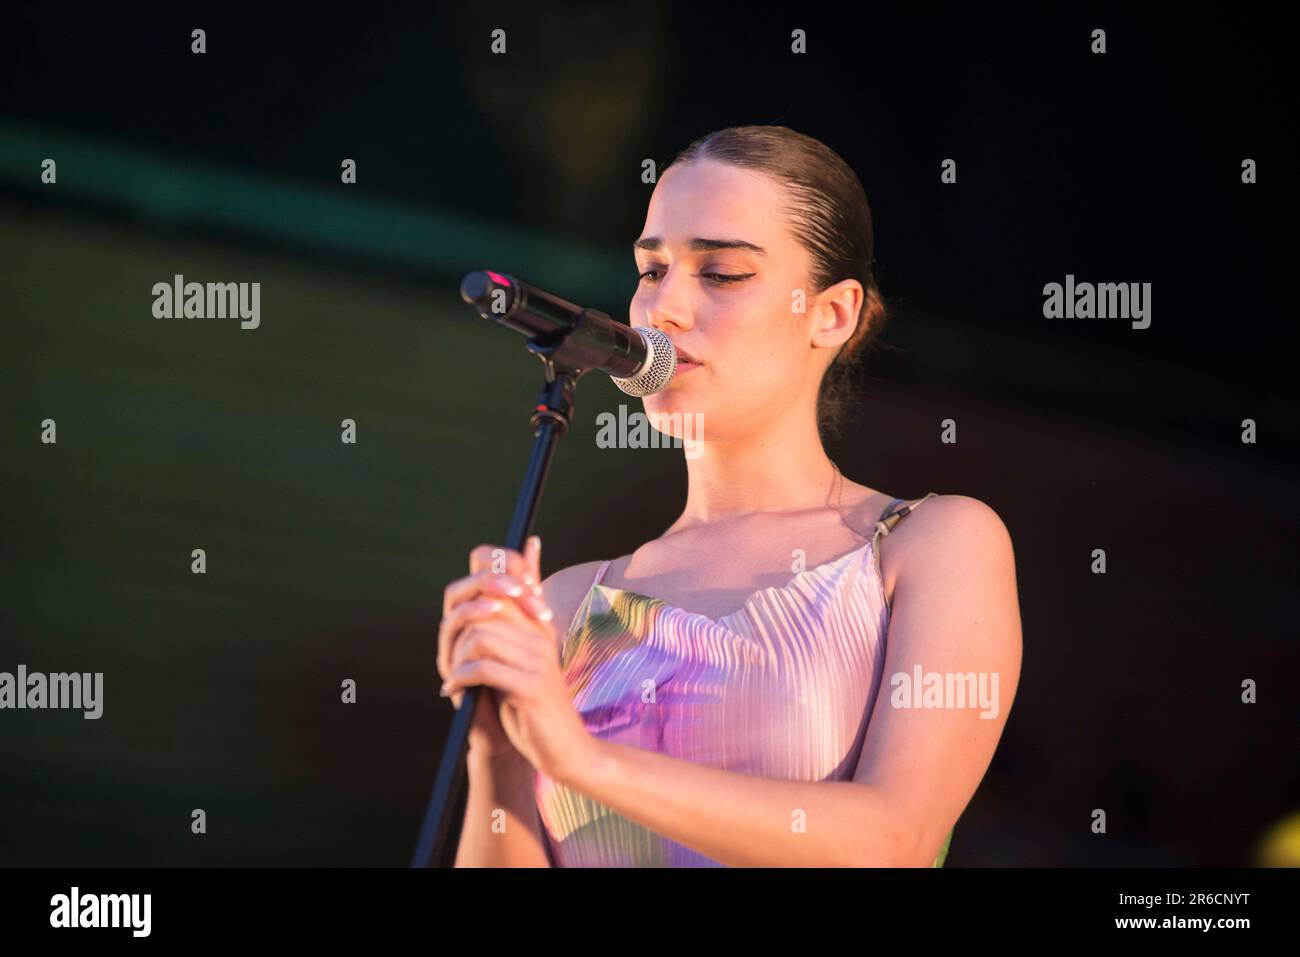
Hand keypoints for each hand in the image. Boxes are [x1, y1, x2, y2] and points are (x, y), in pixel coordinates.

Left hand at [437, 536, 594, 782]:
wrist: (563, 748)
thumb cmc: (535, 700)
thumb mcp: (525, 651)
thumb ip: (521, 608)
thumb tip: (530, 546)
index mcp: (539, 621)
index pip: (510, 573)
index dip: (482, 577)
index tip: (464, 615)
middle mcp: (541, 633)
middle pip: (489, 601)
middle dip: (459, 626)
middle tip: (450, 652)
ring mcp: (538, 659)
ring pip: (481, 636)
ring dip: (457, 659)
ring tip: (454, 676)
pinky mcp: (530, 686)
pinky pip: (483, 668)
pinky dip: (461, 679)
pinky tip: (456, 691)